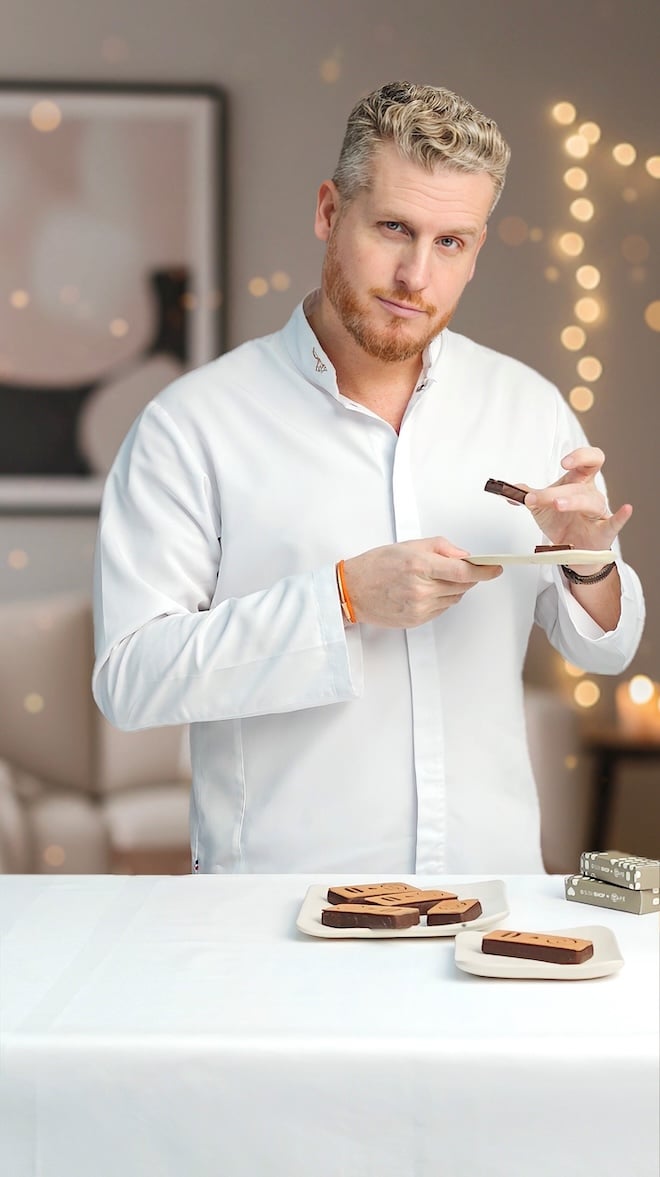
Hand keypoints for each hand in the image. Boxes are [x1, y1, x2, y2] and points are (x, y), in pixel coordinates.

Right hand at [342, 537, 501, 628]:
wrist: (352, 591)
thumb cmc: (376, 565)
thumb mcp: (408, 545)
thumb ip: (440, 547)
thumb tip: (464, 556)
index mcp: (419, 565)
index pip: (463, 572)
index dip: (484, 571)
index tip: (495, 568)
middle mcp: (421, 588)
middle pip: (462, 586)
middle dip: (467, 577)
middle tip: (459, 568)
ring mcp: (419, 607)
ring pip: (454, 598)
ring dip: (452, 588)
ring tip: (432, 578)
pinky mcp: (417, 620)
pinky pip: (442, 609)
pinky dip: (440, 599)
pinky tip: (424, 591)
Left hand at [519, 447, 631, 565]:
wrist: (570, 549)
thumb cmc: (562, 522)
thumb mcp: (540, 506)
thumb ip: (525, 494)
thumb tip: (509, 489)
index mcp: (579, 483)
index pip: (589, 460)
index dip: (580, 456)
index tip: (563, 462)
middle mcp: (591, 494)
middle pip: (581, 485)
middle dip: (559, 490)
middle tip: (538, 498)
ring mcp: (598, 513)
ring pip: (590, 502)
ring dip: (572, 502)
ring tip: (557, 506)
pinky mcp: (604, 531)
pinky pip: (615, 522)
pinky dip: (621, 517)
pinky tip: (626, 509)